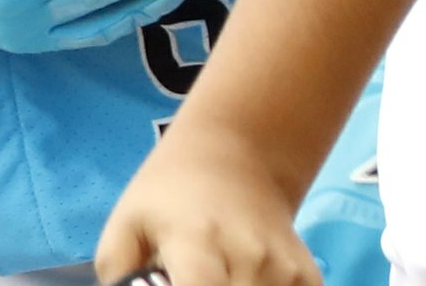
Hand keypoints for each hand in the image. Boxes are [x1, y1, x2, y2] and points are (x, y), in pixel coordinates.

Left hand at [94, 119, 319, 285]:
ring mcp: (283, 267)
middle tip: (189, 278)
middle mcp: (248, 256)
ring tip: (218, 276)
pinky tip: (245, 280)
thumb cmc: (171, 194)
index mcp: (198, 242)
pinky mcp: (307, 276)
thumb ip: (118, 274)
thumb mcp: (126, 225)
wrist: (235, 151)